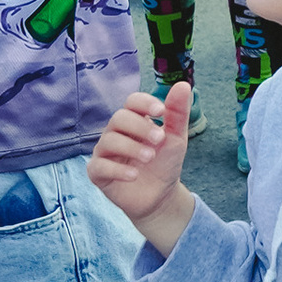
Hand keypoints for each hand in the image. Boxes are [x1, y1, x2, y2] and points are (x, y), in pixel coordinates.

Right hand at [86, 82, 197, 250]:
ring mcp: (105, 152)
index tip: (161, 111)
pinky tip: (134, 175)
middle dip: (140, 127)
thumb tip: (183, 85)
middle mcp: (116, 132)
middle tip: (160, 139)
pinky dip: (117, 170)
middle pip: (119, 118)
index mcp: (135, 120)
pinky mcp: (98, 173)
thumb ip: (178, 113)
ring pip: (108, 141)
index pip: (132, 101)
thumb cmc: (165, 163)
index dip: (144, 103)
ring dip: (131, 147)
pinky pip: (99, 166)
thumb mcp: (176, 138)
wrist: (160, 197)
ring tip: (150, 157)